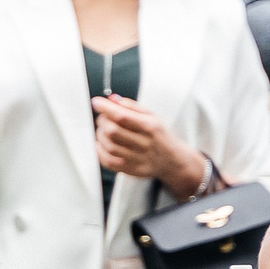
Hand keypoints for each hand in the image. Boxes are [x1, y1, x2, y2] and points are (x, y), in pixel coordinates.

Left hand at [92, 93, 206, 194]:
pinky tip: (101, 144)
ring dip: (100, 135)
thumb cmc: (160, 135)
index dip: (105, 108)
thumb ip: (131, 106)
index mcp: (150, 126)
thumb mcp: (152, 116)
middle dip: (103, 121)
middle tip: (104, 117)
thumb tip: (112, 99)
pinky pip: (108, 162)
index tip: (96, 102)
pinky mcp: (131, 169)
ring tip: (104, 130)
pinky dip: (99, 151)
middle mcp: (144, 143)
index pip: (122, 116)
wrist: (173, 160)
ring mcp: (137, 158)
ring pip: (108, 146)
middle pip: (113, 131)